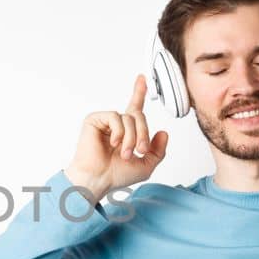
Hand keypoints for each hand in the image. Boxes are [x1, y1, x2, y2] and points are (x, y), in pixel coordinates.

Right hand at [64, 74, 170, 198]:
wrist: (97, 180)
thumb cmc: (116, 175)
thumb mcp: (146, 166)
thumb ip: (158, 150)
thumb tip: (163, 132)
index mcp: (127, 132)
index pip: (135, 108)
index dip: (139, 92)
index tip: (142, 78)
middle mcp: (116, 124)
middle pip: (139, 115)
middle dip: (143, 134)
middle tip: (140, 150)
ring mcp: (105, 121)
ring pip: (129, 118)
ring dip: (131, 138)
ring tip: (125, 153)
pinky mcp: (95, 120)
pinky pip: (115, 117)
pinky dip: (119, 132)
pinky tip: (113, 143)